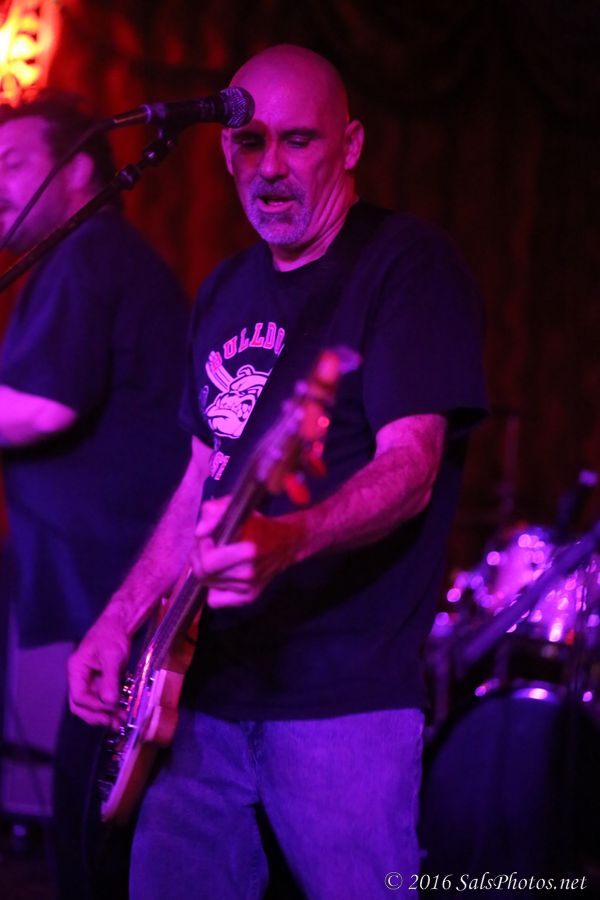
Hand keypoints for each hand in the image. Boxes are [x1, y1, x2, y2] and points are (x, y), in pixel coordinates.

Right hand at [68, 607, 130, 727]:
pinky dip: (112, 706)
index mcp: (76, 670)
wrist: (120, 623)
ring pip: (93, 704)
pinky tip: (122, 712)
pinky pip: (103, 698)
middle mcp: (80, 677)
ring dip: (106, 714)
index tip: (110, 708)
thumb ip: (109, 680)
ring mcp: (90, 680)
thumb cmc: (112, 634)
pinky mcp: (101, 680)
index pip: (78, 697)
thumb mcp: (112, 656)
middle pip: (81, 705)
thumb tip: (109, 702)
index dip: (93, 706)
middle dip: (97, 716)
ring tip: (120, 721)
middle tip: (113, 722)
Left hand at [191, 496, 303, 607]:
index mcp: (249, 551)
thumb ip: (214, 512)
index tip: (209, 537)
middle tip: (207, 547)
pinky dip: (213, 588)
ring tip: (218, 558)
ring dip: (207, 570)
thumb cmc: (259, 524)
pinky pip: (215, 600)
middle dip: (199, 558)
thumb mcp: (237, 508)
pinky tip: (223, 574)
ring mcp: (249, 588)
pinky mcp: (248, 598)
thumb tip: (200, 532)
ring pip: (208, 584)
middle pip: (204, 574)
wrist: (286, 543)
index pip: (208, 561)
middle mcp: (249, 573)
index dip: (202, 547)